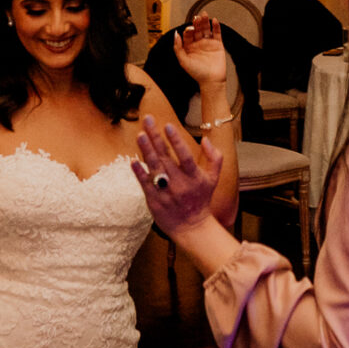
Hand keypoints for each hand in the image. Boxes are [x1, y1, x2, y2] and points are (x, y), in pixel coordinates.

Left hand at [131, 117, 221, 234]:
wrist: (191, 227)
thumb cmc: (201, 199)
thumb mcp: (213, 179)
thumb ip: (215, 158)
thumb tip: (206, 139)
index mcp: (194, 177)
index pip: (186, 156)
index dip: (177, 141)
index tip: (168, 125)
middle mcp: (180, 184)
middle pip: (166, 157)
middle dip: (156, 136)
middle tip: (148, 119)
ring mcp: (166, 192)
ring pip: (154, 168)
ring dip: (146, 150)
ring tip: (140, 135)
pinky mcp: (154, 200)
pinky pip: (145, 184)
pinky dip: (139, 172)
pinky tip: (133, 160)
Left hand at [171, 11, 227, 91]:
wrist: (211, 81)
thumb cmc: (197, 73)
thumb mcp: (183, 61)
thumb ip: (178, 48)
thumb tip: (175, 34)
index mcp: (189, 47)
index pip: (188, 34)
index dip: (189, 29)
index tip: (190, 28)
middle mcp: (198, 43)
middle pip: (198, 29)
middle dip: (197, 23)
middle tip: (197, 17)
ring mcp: (208, 43)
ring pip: (207, 29)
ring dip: (205, 22)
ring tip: (205, 15)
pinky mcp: (218, 45)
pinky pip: (217, 33)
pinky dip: (216, 27)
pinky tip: (214, 21)